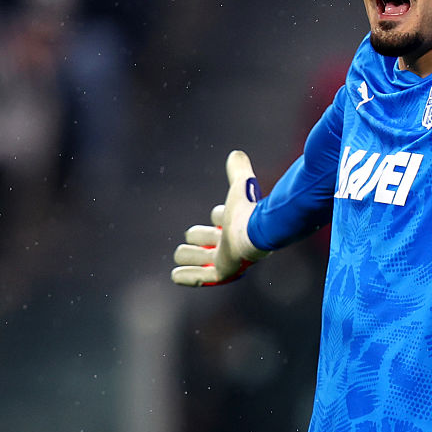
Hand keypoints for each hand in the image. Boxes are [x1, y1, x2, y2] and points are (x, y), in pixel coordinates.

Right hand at [171, 150, 268, 285]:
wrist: (256, 231)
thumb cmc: (248, 210)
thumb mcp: (240, 186)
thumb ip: (238, 170)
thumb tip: (236, 153)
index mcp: (236, 223)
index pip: (217, 218)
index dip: (218, 216)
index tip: (224, 216)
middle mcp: (230, 243)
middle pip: (202, 238)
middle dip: (199, 235)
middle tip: (202, 236)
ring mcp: (225, 260)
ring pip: (195, 257)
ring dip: (189, 255)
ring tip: (182, 253)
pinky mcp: (222, 273)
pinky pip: (200, 278)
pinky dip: (187, 276)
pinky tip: (175, 276)